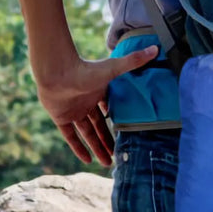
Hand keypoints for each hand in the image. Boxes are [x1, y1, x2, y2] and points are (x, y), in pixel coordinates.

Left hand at [36, 46, 159, 166]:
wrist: (56, 71)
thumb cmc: (85, 68)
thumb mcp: (114, 68)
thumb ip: (135, 61)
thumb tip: (156, 48)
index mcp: (99, 92)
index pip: (109, 111)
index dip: (117, 122)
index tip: (126, 135)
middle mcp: (86, 103)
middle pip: (99, 126)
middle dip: (108, 141)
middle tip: (118, 157)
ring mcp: (73, 111)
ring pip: (87, 133)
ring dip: (96, 147)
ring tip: (107, 163)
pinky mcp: (60, 117)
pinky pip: (70, 136)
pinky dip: (78, 147)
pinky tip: (87, 160)